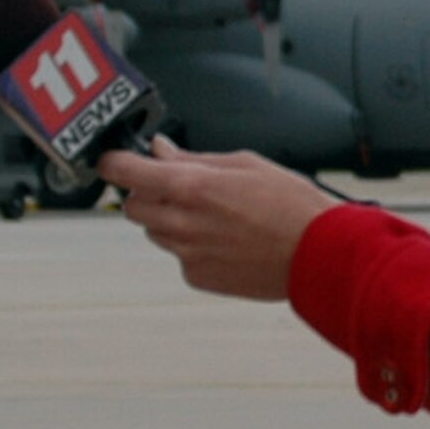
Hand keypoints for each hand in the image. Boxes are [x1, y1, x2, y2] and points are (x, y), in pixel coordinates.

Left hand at [98, 137, 338, 300]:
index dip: (114, 163)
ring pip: (154, 231)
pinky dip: (191, 245)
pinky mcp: (197, 277)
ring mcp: (186, 254)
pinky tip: (226, 239)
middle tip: (177, 185)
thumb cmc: (289, 203)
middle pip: (132, 206)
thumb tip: (160, 151)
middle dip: (146, 192)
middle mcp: (180, 223)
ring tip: (213, 214)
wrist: (316, 254)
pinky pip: (178, 255)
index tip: (113, 159)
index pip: (125, 173)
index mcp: (189, 186)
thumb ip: (193, 158)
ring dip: (168, 219)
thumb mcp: (243, 164)